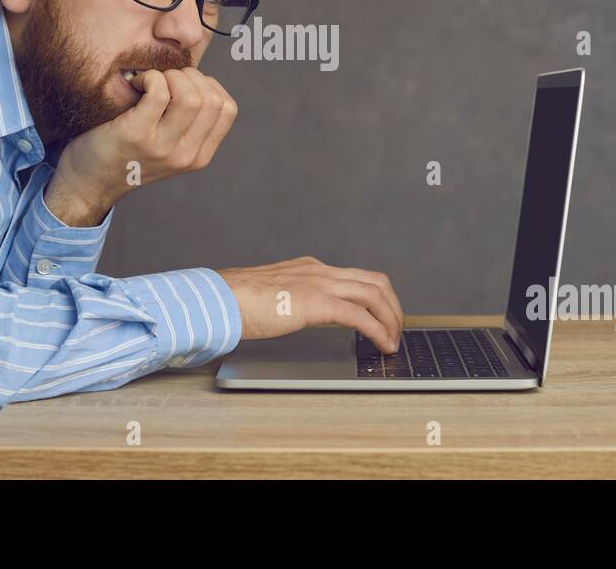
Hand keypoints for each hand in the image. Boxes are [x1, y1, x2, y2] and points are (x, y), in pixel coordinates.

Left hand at [43, 67, 237, 225]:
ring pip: (191, 96)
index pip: (227, 109)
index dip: (209, 85)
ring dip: (171, 76)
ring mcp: (163, 147)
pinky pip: (159, 92)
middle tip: (165, 80)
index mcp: (199, 156)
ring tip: (151, 82)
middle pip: (211, 99)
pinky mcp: (137, 135)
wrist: (88, 182)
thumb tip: (196, 77)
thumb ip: (187, 123)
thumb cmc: (125, 154)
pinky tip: (137, 84)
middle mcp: (186, 155)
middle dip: (190, 77)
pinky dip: (150, 78)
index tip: (184, 85)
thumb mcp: (168, 147)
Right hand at [215, 256, 405, 354]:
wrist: (218, 299)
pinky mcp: (316, 303)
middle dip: (393, 307)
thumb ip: (290, 300)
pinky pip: (360, 316)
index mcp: (310, 268)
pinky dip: (378, 331)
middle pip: (375, 281)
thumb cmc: (235, 301)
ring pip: (374, 294)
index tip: (383, 317)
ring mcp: (319, 283)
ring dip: (391, 319)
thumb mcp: (273, 295)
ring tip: (393, 341)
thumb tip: (294, 315)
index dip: (378, 297)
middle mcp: (319, 270)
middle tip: (396, 330)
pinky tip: (381, 346)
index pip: (358, 276)